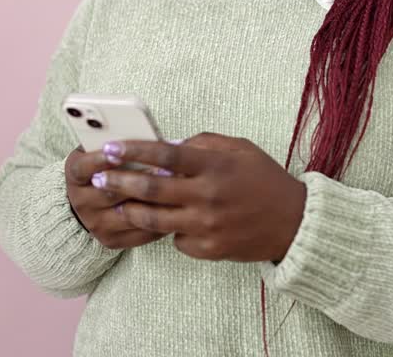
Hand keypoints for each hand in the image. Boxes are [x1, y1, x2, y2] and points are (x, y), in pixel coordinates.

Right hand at [64, 146, 168, 249]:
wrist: (89, 201)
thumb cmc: (105, 165)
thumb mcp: (100, 150)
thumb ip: (116, 146)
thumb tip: (145, 136)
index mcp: (75, 174)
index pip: (83, 168)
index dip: (100, 160)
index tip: (117, 152)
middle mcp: (81, 201)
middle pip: (110, 193)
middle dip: (139, 180)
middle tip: (165, 168)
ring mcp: (95, 223)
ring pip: (128, 214)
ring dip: (154, 201)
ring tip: (176, 189)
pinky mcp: (111, 240)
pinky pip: (140, 232)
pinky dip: (160, 219)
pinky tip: (176, 207)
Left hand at [92, 132, 306, 262]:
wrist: (294, 223)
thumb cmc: (265, 180)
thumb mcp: (241, 149)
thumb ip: (205, 143)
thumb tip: (170, 144)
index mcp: (215, 166)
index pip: (165, 154)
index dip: (134, 150)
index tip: (110, 148)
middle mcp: (208, 195)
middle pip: (151, 188)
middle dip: (119, 181)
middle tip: (98, 178)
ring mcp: (207, 225)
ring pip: (154, 219)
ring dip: (130, 210)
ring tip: (116, 203)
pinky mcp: (209, 248)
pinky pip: (176, 239)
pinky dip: (169, 230)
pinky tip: (168, 222)